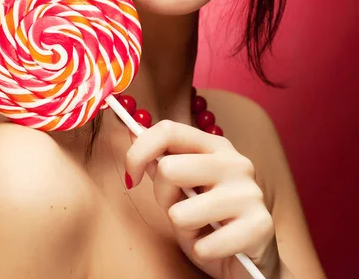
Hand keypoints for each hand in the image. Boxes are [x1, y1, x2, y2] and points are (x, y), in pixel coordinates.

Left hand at [125, 120, 279, 278]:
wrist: (250, 262)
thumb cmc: (210, 222)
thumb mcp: (181, 191)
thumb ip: (161, 163)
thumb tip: (131, 129)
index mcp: (215, 146)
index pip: (169, 130)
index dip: (139, 152)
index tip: (132, 177)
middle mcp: (235, 162)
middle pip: (169, 168)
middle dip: (162, 197)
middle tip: (178, 211)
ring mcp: (249, 191)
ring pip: (181, 213)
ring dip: (184, 230)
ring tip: (202, 230)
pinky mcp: (260, 224)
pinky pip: (204, 246)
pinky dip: (202, 252)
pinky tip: (216, 248)